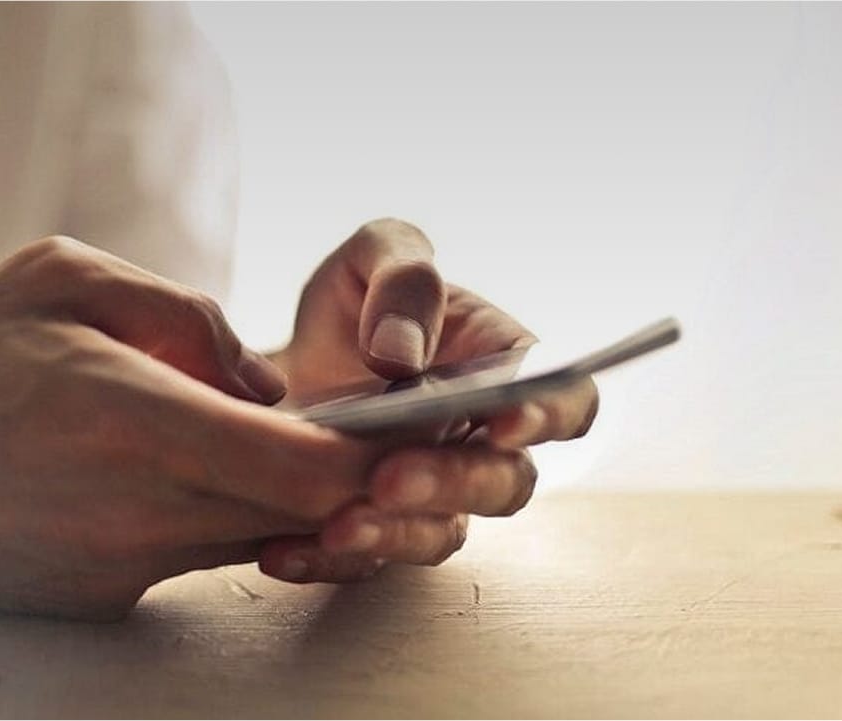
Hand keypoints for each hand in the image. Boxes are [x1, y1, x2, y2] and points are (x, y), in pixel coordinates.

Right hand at [0, 237, 388, 619]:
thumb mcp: (65, 277)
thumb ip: (190, 317)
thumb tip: (266, 380)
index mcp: (137, 421)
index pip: (308, 469)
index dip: (375, 457)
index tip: (406, 433)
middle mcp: (141, 512)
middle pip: (302, 515)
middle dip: (348, 479)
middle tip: (367, 434)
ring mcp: (122, 568)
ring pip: (256, 539)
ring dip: (283, 496)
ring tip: (265, 439)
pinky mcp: (102, 598)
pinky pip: (196, 555)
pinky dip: (217, 517)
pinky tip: (179, 474)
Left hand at [260, 219, 598, 581]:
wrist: (277, 363)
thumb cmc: (354, 304)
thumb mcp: (374, 257)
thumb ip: (403, 279)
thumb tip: (399, 356)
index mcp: (503, 368)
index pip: (564, 399)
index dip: (549, 415)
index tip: (503, 422)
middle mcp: (479, 442)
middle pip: (505, 483)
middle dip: (453, 483)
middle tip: (390, 475)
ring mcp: (432, 495)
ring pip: (442, 535)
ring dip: (396, 535)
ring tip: (336, 525)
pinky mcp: (376, 531)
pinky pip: (365, 563)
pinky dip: (324, 562)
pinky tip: (280, 550)